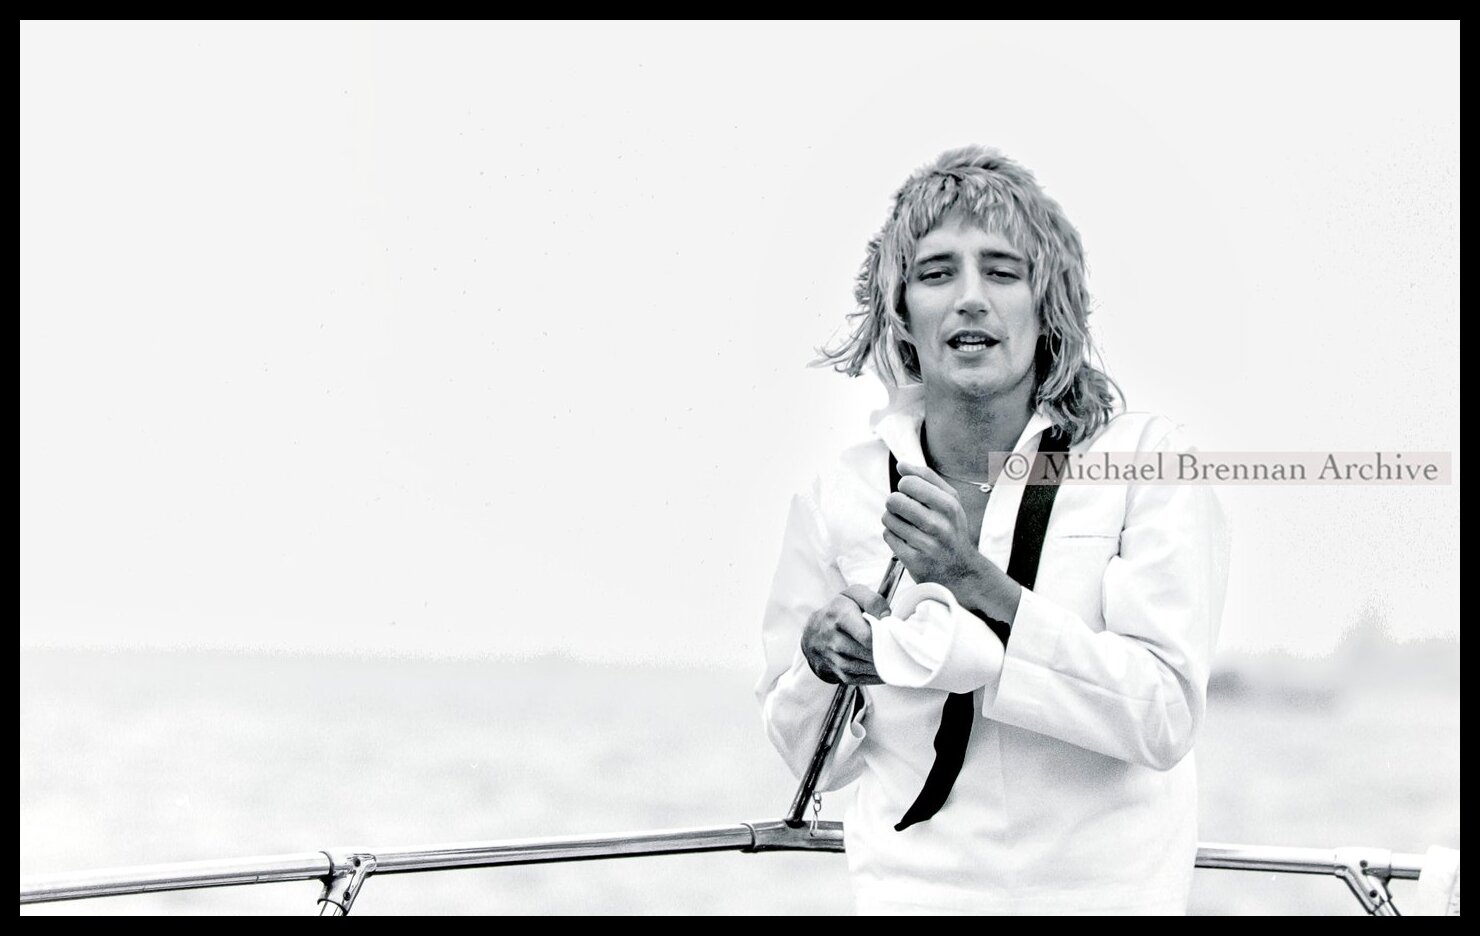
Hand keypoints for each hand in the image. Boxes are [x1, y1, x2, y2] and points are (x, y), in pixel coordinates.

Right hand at [801, 585, 889, 684]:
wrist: (812, 634)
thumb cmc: (837, 612)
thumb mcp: (853, 595)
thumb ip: (872, 600)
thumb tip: (886, 616)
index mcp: (839, 617)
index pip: (867, 636)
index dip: (884, 637)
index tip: (892, 633)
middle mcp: (834, 640)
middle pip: (869, 653)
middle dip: (886, 651)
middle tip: (898, 647)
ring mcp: (835, 659)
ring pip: (867, 667)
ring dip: (883, 665)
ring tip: (893, 656)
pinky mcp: (839, 674)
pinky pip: (863, 678)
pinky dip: (876, 675)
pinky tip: (883, 667)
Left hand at [882, 462, 1019, 619]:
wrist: (961, 571)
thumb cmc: (952, 531)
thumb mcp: (950, 501)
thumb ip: (927, 478)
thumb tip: (902, 465)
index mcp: (949, 506)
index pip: (909, 483)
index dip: (905, 486)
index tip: (912, 494)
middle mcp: (938, 525)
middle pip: (894, 500)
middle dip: (895, 503)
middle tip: (905, 510)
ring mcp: (925, 544)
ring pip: (888, 518)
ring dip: (893, 520)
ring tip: (907, 526)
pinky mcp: (913, 560)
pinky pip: (888, 536)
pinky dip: (893, 535)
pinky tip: (906, 539)